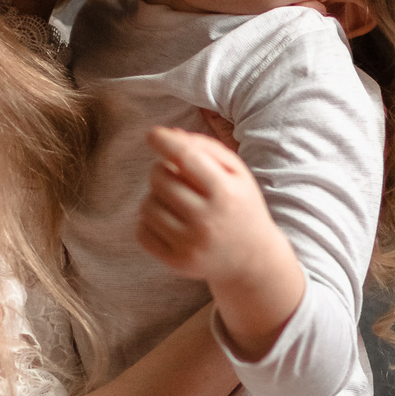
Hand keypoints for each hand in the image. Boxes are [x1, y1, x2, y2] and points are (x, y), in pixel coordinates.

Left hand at [137, 125, 305, 358]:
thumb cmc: (240, 205)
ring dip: (155, 196)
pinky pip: (142, 232)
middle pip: (160, 180)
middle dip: (161, 170)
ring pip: (147, 205)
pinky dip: (148, 222)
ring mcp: (191, 244)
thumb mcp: (237, 172)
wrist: (252, 258)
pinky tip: (167, 220)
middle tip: (173, 175)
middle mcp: (208, 219)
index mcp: (226, 192)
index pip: (185, 157)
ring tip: (173, 200)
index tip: (153, 135)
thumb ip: (206, 148)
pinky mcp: (177, 262)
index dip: (164, 141)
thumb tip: (168, 134)